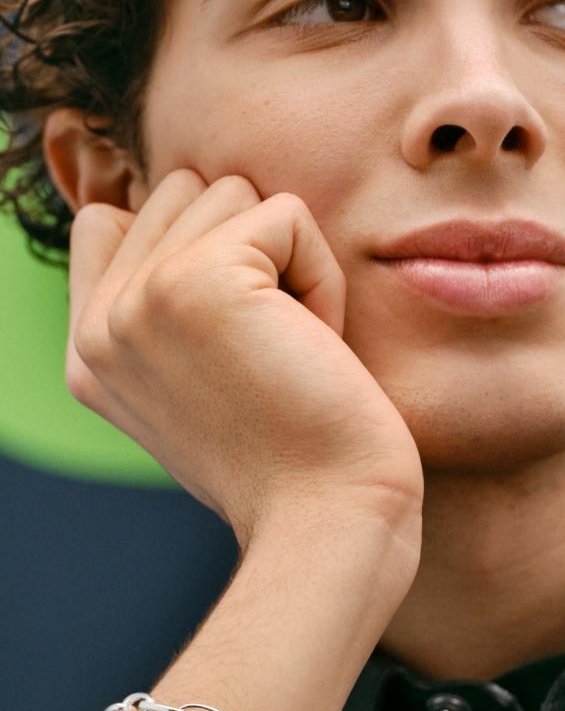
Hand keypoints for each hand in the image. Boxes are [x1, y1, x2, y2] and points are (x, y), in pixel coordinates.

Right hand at [65, 170, 422, 559]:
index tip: (244, 330)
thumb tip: (198, 208)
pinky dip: (324, 275)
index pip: (111, 220)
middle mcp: (99, 324)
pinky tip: (317, 346)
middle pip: (182, 191)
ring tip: (295, 348)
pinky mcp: (199, 280)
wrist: (330, 519)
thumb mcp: (204, 387)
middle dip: (252, 251)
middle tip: (277, 347)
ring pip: (232, 192)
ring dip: (291, 261)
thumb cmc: (299, 462)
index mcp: (89, 352)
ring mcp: (139, 299)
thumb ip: (171, 311)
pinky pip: (287, 214)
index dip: (196, 243)